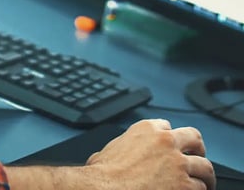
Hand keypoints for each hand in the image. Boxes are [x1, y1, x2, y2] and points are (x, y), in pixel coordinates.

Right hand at [85, 118, 214, 189]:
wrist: (107, 188)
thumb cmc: (104, 173)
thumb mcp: (111, 148)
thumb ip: (123, 145)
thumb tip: (117, 153)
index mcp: (146, 128)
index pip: (167, 126)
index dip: (170, 138)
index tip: (171, 147)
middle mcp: (165, 141)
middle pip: (194, 138)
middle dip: (198, 150)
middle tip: (197, 159)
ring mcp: (178, 163)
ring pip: (205, 166)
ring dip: (204, 177)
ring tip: (203, 184)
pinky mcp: (185, 185)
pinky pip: (201, 188)